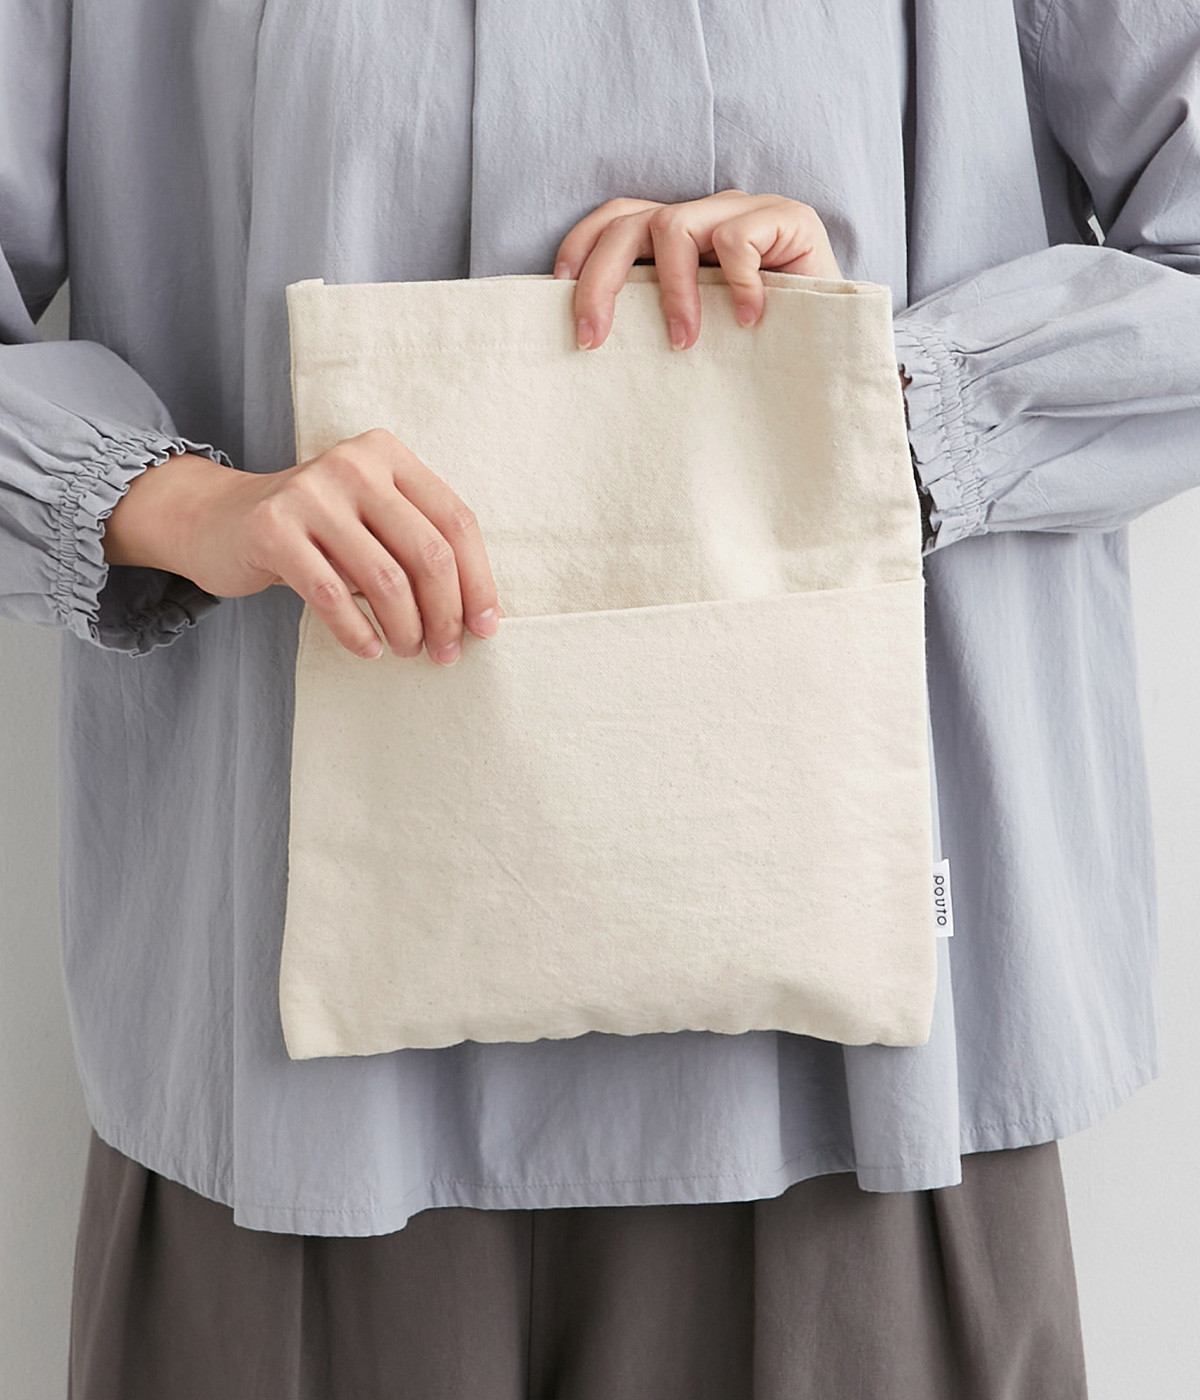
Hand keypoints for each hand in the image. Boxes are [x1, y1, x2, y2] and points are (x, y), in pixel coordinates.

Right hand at [100, 433, 503, 662]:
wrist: (219, 520)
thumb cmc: (315, 532)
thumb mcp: (372, 522)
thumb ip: (419, 549)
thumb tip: (481, 615)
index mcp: (388, 455)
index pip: (456, 520)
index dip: (478, 580)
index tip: (486, 627)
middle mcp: (353, 463)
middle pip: (428, 551)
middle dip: (446, 613)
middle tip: (446, 652)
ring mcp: (310, 493)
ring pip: (385, 578)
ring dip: (405, 628)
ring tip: (405, 650)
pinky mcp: (272, 528)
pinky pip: (330, 594)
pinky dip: (356, 631)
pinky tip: (368, 649)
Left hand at [552, 188, 843, 351]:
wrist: (838, 350)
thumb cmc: (763, 349)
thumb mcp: (696, 334)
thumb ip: (654, 319)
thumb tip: (588, 337)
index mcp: (680, 235)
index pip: (616, 218)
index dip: (581, 248)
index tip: (557, 293)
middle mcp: (708, 214)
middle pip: (631, 222)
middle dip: (600, 280)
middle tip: (592, 339)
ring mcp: (748, 212)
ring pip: (674, 225)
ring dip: (670, 291)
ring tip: (684, 342)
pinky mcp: (789, 218)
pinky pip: (738, 237)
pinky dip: (735, 282)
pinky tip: (748, 322)